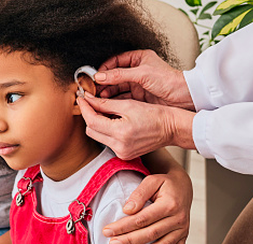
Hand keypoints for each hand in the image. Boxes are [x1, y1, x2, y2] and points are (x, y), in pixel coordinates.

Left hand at [77, 94, 194, 159]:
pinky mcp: (124, 155)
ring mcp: (122, 153)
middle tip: (89, 102)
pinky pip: (107, 141)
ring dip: (96, 123)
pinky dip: (105, 130)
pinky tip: (110, 120)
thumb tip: (88, 99)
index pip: (92, 121)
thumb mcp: (128, 105)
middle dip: (89, 115)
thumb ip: (105, 104)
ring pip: (97, 136)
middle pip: (91, 131)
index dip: (84, 108)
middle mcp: (119, 147)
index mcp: (120, 133)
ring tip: (100, 109)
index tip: (81, 98)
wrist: (171, 128)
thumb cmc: (154, 115)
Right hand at [95, 50, 194, 110]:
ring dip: (108, 92)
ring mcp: (138, 84)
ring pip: (118, 87)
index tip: (96, 76)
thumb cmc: (169, 80)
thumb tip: (100, 76)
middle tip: (94, 89)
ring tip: (100, 97)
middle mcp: (137, 71)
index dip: (105, 68)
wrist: (185, 97)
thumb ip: (119, 75)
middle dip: (104, 82)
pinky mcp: (140, 97)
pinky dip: (115, 100)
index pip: (116, 61)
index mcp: (139, 59)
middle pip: (115, 76)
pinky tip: (108, 103)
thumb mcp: (141, 74)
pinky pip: (123, 97)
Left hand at [103, 170, 192, 243]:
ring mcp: (182, 230)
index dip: (124, 226)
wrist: (183, 186)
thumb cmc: (165, 183)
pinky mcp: (182, 236)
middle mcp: (178, 219)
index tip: (108, 230)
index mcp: (170, 204)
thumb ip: (139, 194)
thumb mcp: (152, 180)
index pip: (142, 219)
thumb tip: (127, 210)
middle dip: (128, 240)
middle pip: (149, 234)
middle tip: (111, 242)